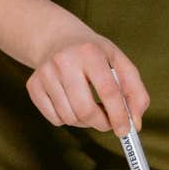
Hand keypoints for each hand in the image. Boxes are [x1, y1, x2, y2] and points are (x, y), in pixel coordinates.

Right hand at [25, 27, 149, 133]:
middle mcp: (64, 61)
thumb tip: (135, 123)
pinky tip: (72, 103)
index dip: (119, 115)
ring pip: (70, 118)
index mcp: (90, 52)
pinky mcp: (33, 86)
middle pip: (85, 109)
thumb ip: (135, 90)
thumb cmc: (94, 54)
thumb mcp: (118, 61)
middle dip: (101, 123)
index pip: (108, 91)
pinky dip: (68, 119)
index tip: (126, 130)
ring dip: (86, 122)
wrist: (57, 39)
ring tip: (90, 107)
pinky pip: (55, 119)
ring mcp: (45, 73)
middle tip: (109, 123)